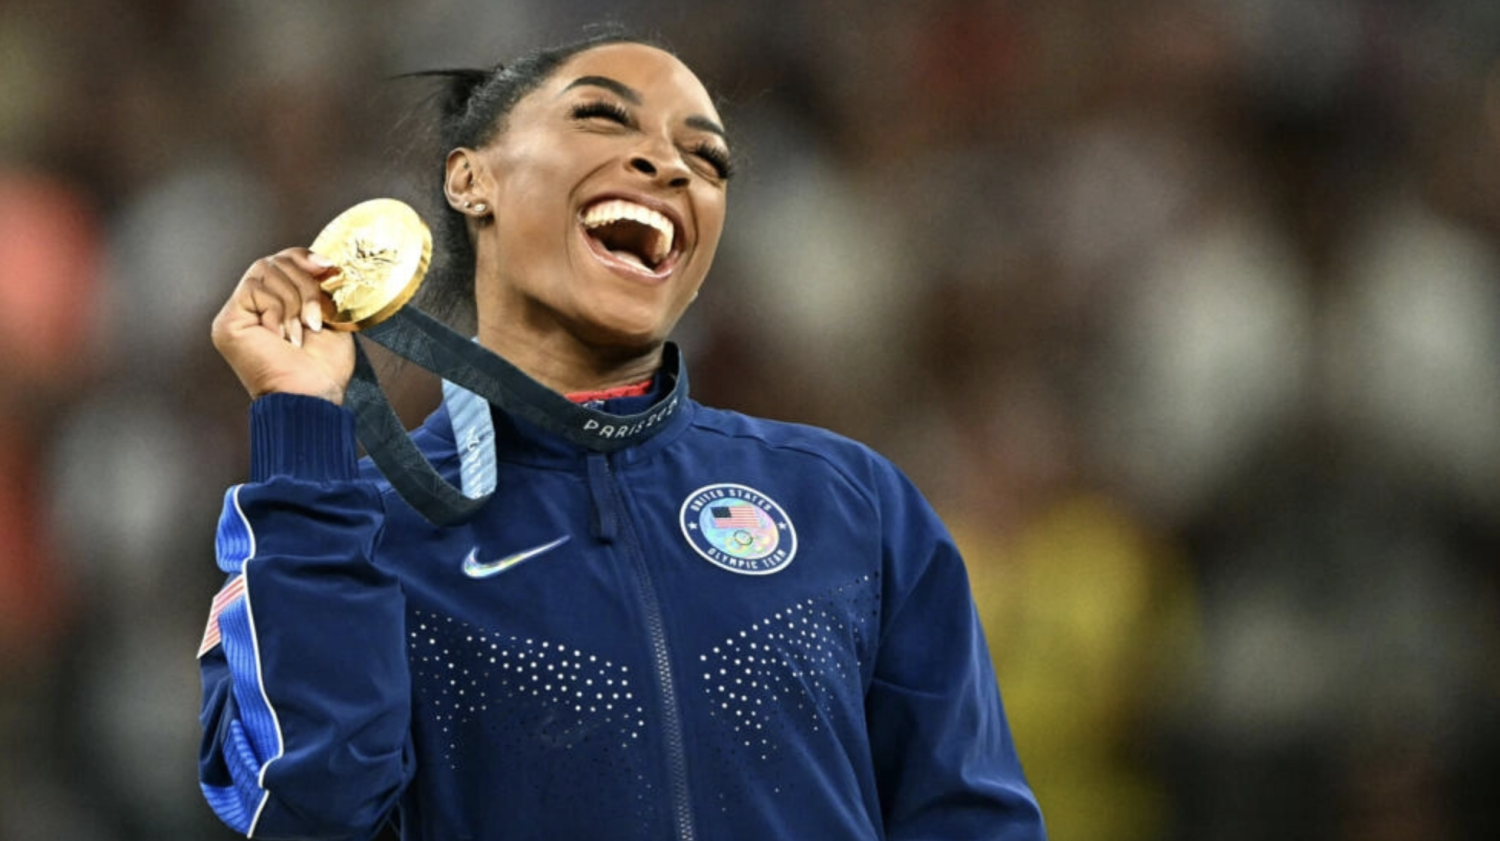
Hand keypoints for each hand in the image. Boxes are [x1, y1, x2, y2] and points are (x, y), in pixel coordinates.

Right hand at [211, 248, 354, 403]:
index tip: (328, 269)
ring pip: (265, 270)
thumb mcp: (329, 317)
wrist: (313, 397)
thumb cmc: (323, 369)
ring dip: (294, 301)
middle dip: (305, 284)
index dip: (304, 257)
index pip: (282, 261)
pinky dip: (277, 311)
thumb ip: (320, 288)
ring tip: (300, 332)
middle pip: (274, 261)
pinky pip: (254, 289)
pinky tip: (282, 336)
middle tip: (315, 318)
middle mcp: (252, 307)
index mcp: (275, 305)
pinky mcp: (228, 321)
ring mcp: (237, 313)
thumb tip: (324, 262)